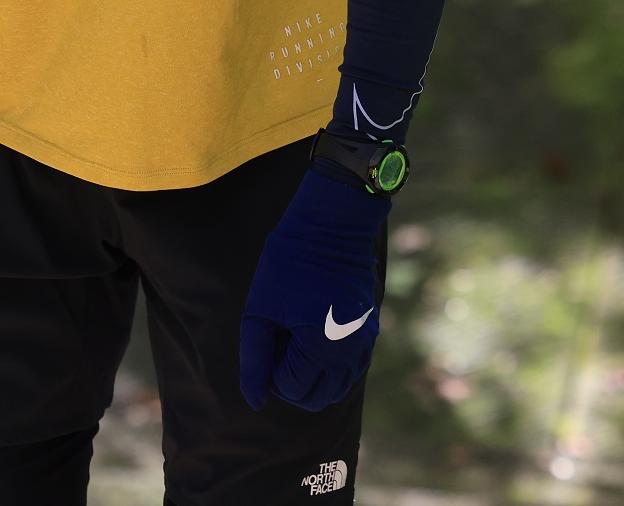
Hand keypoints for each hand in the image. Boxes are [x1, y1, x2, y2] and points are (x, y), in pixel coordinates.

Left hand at [237, 163, 389, 410]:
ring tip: (294, 340)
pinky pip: (351, 370)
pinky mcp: (370, 333)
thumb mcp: (261, 309)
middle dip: (291, 382)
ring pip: (336, 388)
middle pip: (317, 398)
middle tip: (278, 346)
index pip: (291, 389)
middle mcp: (350, 352)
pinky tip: (312, 337)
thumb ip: (255, 357)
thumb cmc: (289, 263)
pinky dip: (329, 366)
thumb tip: (253, 399)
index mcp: (321, 347)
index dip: (270, 372)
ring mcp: (364, 344)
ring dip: (312, 377)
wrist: (331, 225)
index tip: (267, 340)